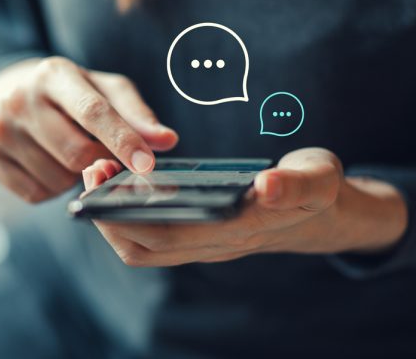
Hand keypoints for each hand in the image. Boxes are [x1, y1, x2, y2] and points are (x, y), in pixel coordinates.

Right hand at [0, 57, 177, 201]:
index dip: (123, 141)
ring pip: (57, 179)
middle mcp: (19, 97)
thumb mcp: (106, 92)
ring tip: (66, 152)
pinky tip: (46, 164)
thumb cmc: (72, 95)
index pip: (94, 111)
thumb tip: (167, 140)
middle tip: (98, 152)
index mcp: (54, 73)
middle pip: (77, 154)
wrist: (11, 93)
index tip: (147, 165)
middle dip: (98, 162)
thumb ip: (138, 115)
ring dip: (73, 177)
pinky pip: (35, 194)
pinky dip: (50, 188)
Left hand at [83, 148, 407, 266]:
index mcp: (238, 230)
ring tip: (101, 174)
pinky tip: (123, 184)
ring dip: (113, 217)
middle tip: (92, 168)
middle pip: (144, 246)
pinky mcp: (201, 237)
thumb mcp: (318, 178)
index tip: (103, 177)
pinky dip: (128, 216)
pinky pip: (152, 238)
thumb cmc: (316, 190)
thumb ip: (297, 184)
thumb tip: (268, 186)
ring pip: (144, 248)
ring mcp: (206, 245)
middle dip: (107, 213)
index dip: (128, 213)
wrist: (323, 214)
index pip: (169, 235)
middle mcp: (215, 245)